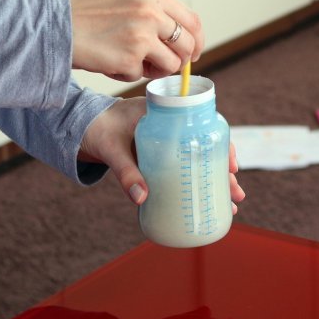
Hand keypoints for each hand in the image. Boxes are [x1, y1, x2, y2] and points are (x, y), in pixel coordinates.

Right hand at [68, 0, 203, 81]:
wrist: (51, 23)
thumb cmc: (82, 14)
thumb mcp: (125, 0)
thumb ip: (153, 14)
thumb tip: (178, 40)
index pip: (192, 20)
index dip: (195, 41)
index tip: (191, 53)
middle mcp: (152, 10)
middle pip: (188, 44)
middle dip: (180, 60)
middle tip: (163, 66)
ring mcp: (143, 33)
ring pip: (171, 63)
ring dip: (154, 69)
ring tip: (129, 62)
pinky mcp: (131, 56)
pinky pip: (142, 75)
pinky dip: (128, 74)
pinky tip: (109, 63)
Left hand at [79, 98, 245, 212]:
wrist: (81, 125)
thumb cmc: (99, 128)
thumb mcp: (113, 149)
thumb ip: (126, 172)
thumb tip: (141, 199)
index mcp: (166, 114)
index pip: (204, 127)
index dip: (222, 146)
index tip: (231, 166)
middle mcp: (172, 127)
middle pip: (207, 148)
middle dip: (224, 172)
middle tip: (237, 193)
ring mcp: (167, 144)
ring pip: (198, 160)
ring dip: (214, 180)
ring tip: (231, 204)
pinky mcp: (159, 157)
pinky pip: (183, 168)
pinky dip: (196, 182)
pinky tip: (205, 200)